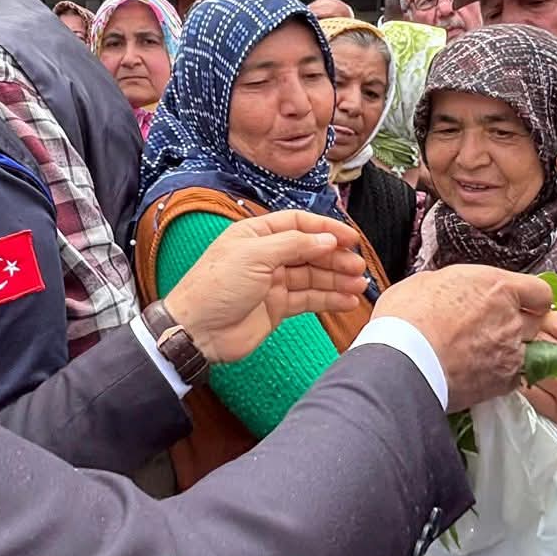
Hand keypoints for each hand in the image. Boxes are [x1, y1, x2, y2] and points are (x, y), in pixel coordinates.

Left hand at [163, 210, 369, 363]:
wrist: (197, 331)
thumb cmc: (216, 287)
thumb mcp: (254, 256)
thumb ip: (294, 245)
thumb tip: (326, 239)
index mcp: (255, 234)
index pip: (298, 224)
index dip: (325, 229)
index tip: (350, 239)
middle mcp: (265, 256)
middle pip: (309, 251)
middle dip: (335, 257)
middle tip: (357, 266)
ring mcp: (272, 282)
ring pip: (312, 276)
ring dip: (336, 279)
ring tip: (359, 285)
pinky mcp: (276, 307)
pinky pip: (308, 299)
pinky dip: (329, 299)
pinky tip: (347, 300)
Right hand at [374, 265, 554, 409]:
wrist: (403, 361)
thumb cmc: (407, 318)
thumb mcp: (428, 281)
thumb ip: (457, 284)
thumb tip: (456, 289)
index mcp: (497, 287)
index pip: (539, 292)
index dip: (531, 299)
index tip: (522, 303)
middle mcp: (511, 318)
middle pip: (535, 323)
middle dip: (519, 325)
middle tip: (492, 329)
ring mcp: (511, 352)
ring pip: (526, 351)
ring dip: (509, 351)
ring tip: (481, 355)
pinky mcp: (503, 382)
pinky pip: (515, 377)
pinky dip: (501, 376)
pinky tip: (479, 373)